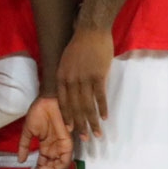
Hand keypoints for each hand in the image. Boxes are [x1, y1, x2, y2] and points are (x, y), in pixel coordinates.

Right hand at [19, 96, 72, 168]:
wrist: (47, 100)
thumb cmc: (39, 112)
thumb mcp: (28, 131)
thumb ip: (24, 145)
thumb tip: (20, 160)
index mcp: (47, 149)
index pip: (42, 167)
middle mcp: (55, 152)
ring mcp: (62, 149)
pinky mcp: (68, 145)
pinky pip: (64, 162)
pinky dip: (54, 168)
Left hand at [57, 26, 112, 140]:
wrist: (91, 30)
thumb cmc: (79, 44)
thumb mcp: (67, 61)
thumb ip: (68, 77)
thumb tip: (71, 92)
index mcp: (62, 76)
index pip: (63, 102)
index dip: (67, 117)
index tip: (70, 130)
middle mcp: (71, 80)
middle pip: (75, 107)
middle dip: (80, 124)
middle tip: (85, 138)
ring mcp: (84, 78)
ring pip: (87, 105)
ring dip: (92, 121)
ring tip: (97, 133)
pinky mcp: (98, 76)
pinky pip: (100, 96)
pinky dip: (102, 108)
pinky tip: (105, 118)